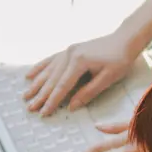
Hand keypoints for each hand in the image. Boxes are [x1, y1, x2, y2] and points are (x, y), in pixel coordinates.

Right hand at [23, 29, 138, 115]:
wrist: (125, 39)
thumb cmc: (120, 59)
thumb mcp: (108, 78)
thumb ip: (88, 92)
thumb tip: (71, 106)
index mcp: (79, 62)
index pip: (62, 86)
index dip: (52, 101)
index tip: (44, 112)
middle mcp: (69, 54)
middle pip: (52, 79)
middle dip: (41, 95)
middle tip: (31, 108)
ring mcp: (68, 51)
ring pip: (48, 70)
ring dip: (37, 84)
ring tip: (26, 95)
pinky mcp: (69, 50)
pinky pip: (50, 60)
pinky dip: (40, 68)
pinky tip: (30, 74)